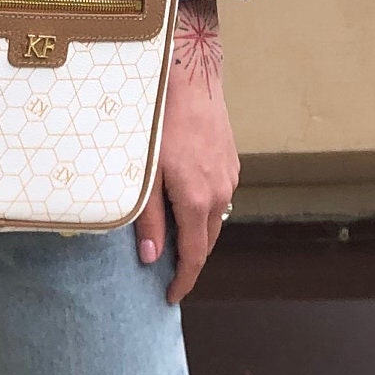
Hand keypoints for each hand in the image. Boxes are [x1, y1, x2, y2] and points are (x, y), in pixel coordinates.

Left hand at [136, 1, 237, 303]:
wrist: (188, 79)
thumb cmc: (158, 124)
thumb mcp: (144, 175)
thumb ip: (147, 219)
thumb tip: (151, 258)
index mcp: (197, 201)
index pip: (194, 256)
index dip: (183, 280)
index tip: (170, 296)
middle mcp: (219, 193)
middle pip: (208, 242)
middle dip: (190, 261)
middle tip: (167, 272)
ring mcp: (229, 177)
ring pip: (214, 219)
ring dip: (197, 234)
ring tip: (173, 240)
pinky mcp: (230, 162)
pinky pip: (218, 197)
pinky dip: (203, 211)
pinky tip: (184, 204)